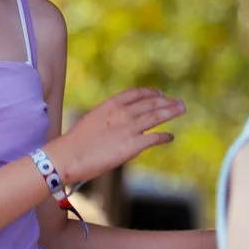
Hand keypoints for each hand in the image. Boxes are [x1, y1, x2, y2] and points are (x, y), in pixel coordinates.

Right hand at [44, 88, 184, 183]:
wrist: (69, 156)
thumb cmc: (75, 142)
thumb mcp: (92, 120)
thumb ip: (109, 118)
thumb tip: (120, 123)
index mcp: (110, 104)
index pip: (136, 93)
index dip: (150, 92)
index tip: (159, 93)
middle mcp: (122, 113)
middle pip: (151, 103)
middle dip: (166, 102)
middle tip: (178, 103)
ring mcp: (129, 128)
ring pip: (157, 116)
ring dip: (170, 112)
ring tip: (180, 110)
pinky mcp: (133, 145)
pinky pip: (155, 138)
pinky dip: (164, 136)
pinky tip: (170, 137)